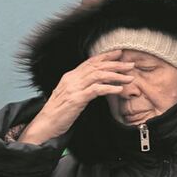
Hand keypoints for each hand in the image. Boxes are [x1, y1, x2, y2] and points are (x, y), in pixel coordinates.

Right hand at [19, 50, 133, 144]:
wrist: (46, 123)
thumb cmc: (60, 111)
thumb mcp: (72, 94)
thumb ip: (83, 86)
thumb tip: (99, 83)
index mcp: (71, 76)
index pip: (90, 62)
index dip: (105, 56)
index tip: (119, 53)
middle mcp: (72, 79)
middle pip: (97, 67)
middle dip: (116, 64)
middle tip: (131, 64)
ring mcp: (74, 88)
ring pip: (98, 76)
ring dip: (116, 76)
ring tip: (129, 77)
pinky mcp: (76, 99)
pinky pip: (96, 90)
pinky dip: (109, 88)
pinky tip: (119, 89)